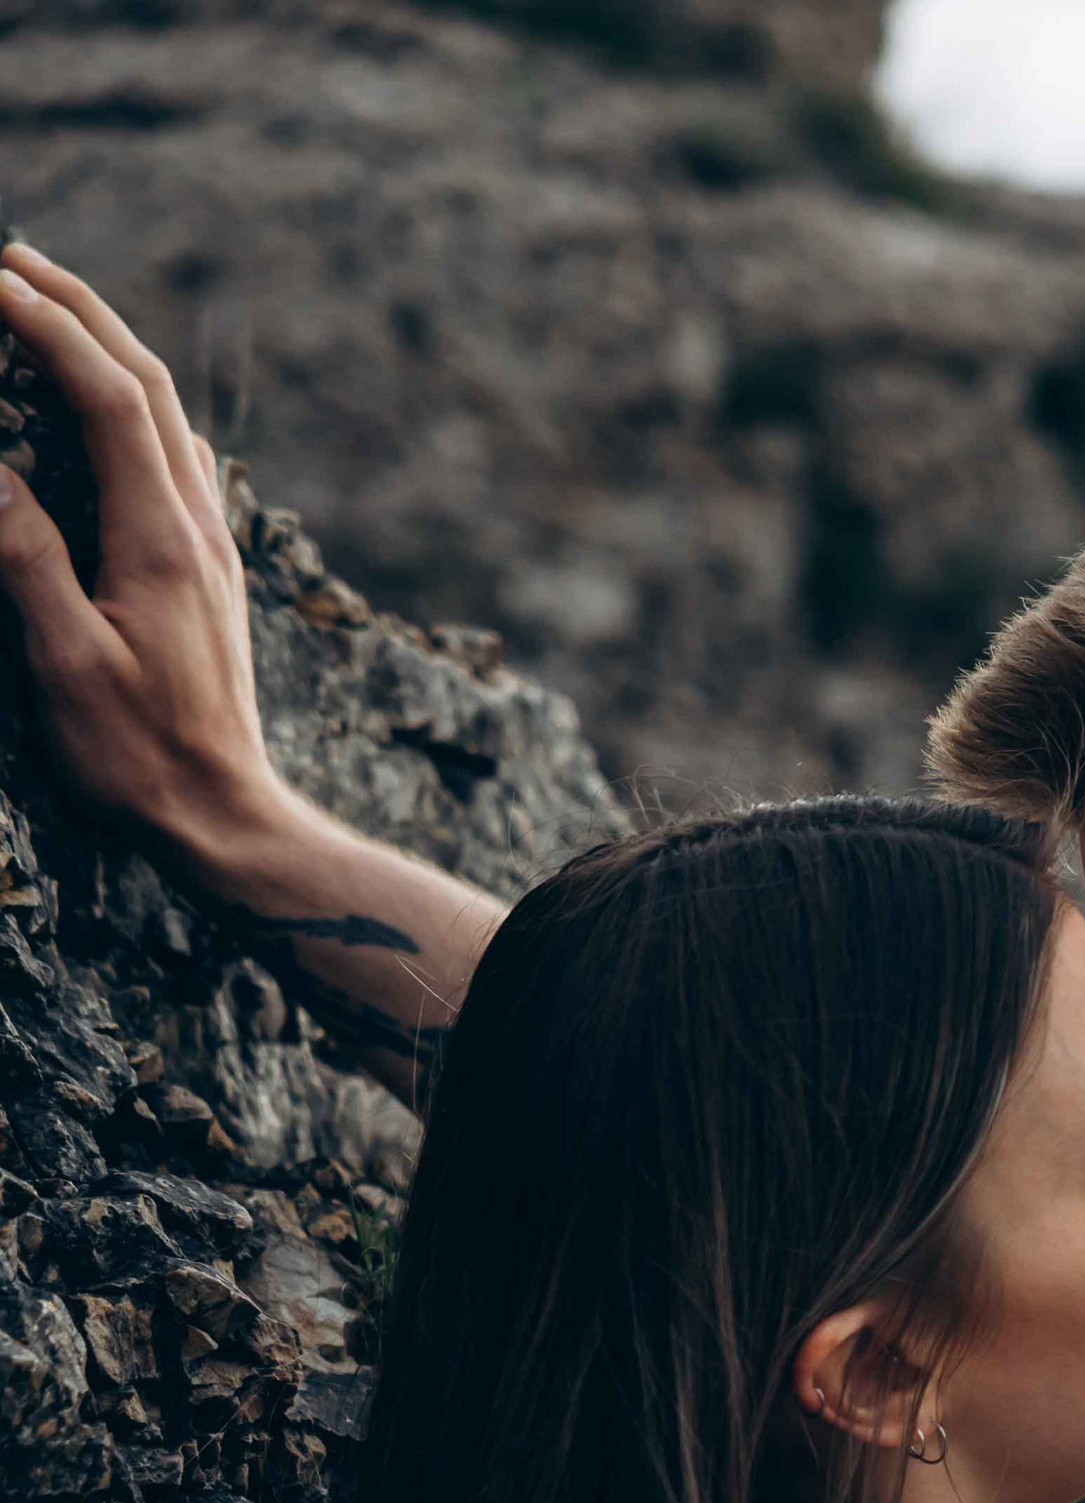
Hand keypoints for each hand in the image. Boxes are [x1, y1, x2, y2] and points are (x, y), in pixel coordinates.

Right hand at [0, 244, 282, 866]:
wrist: (231, 826)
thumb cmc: (143, 761)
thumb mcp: (68, 665)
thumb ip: (26, 560)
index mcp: (162, 539)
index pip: (108, 395)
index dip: (49, 326)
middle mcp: (199, 530)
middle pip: (147, 384)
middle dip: (80, 310)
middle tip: (13, 261)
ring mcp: (213, 552)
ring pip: (168, 418)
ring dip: (109, 351)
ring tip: (49, 313)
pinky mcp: (211, 578)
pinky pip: (179, 463)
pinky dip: (135, 409)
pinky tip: (112, 415)